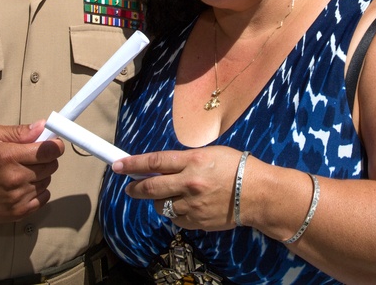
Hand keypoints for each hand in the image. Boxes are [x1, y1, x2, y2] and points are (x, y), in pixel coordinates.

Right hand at [0, 121, 64, 222]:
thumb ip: (18, 131)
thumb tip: (42, 126)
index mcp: (9, 156)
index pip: (49, 151)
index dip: (55, 145)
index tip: (53, 144)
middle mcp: (15, 178)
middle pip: (51, 166)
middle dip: (47, 159)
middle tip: (33, 157)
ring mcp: (17, 198)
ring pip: (47, 181)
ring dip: (40, 175)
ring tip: (23, 172)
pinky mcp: (18, 212)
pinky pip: (43, 199)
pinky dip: (38, 191)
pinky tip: (24, 186)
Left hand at [114, 146, 242, 231]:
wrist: (257, 193)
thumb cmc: (236, 167)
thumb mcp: (210, 154)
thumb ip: (184, 160)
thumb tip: (160, 166)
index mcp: (192, 161)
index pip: (154, 162)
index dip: (132, 164)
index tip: (118, 166)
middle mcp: (189, 183)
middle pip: (150, 187)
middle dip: (135, 188)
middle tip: (130, 188)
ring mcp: (192, 205)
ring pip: (161, 205)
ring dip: (159, 200)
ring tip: (168, 195)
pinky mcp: (197, 221)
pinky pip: (175, 218)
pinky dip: (174, 212)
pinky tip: (184, 206)